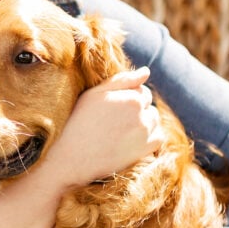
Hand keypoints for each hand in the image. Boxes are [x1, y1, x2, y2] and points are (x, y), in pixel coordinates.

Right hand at [46, 67, 163, 189]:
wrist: (70, 156)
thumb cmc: (78, 120)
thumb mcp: (95, 93)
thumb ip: (123, 80)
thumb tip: (146, 71)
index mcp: (133, 98)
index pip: (142, 91)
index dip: (128, 98)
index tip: (112, 108)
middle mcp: (143, 116)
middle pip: (149, 107)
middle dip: (138, 110)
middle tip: (115, 121)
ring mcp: (145, 135)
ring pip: (154, 121)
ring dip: (144, 123)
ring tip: (121, 130)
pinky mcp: (144, 151)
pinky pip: (158, 138)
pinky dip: (150, 137)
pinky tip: (131, 140)